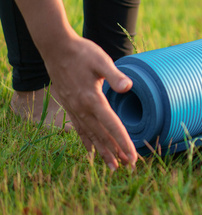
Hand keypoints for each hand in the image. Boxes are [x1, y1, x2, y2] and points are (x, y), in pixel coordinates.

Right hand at [43, 34, 136, 170]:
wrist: (56, 48)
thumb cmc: (82, 53)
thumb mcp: (101, 61)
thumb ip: (115, 76)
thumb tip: (127, 87)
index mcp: (93, 99)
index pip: (112, 125)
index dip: (123, 141)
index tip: (133, 156)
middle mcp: (82, 108)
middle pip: (102, 135)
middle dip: (116, 152)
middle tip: (130, 166)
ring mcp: (74, 109)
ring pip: (91, 136)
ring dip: (103, 151)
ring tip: (113, 166)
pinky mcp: (69, 106)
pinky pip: (79, 129)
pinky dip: (87, 141)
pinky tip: (91, 152)